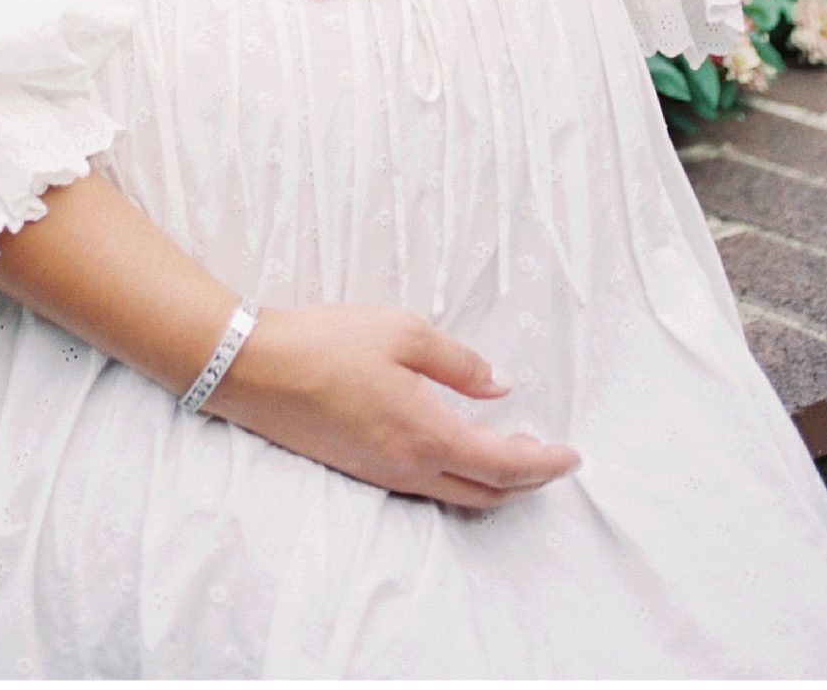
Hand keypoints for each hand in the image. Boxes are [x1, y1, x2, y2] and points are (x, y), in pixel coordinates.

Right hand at [205, 301, 581, 510]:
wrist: (254, 369)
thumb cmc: (327, 342)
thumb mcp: (402, 332)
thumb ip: (459, 363)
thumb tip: (500, 388)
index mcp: (427, 433)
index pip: (506, 465)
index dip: (544, 465)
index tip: (571, 457)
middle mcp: (410, 468)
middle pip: (487, 493)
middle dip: (526, 481)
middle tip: (549, 457)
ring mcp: (383, 476)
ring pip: (457, 495)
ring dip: (492, 481)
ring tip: (511, 452)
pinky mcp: (361, 471)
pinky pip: (427, 488)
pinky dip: (458, 477)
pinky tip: (455, 447)